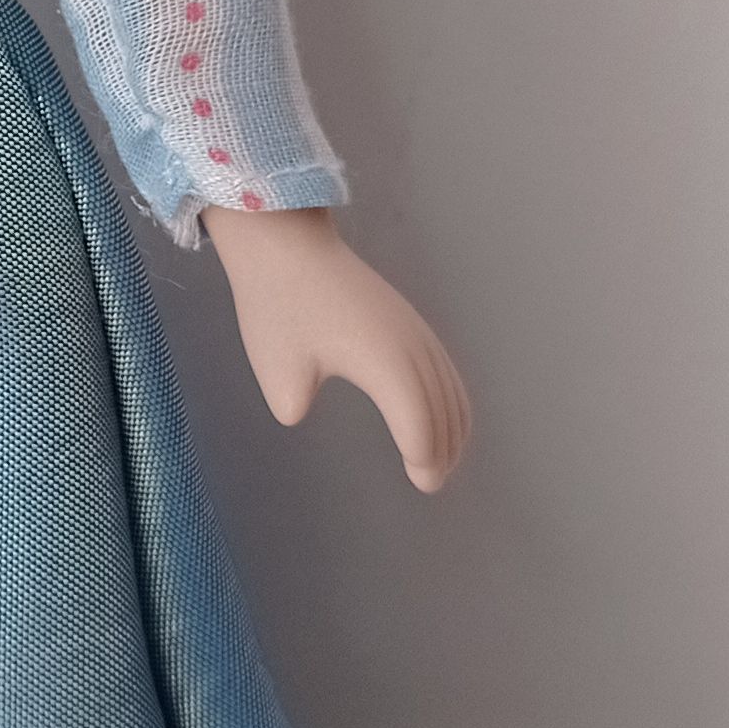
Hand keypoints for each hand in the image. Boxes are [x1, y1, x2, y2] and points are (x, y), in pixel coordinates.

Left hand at [201, 206, 472, 491]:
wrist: (285, 245)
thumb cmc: (277, 306)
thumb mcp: (277, 367)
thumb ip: (294, 403)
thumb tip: (300, 409)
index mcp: (382, 360)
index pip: (417, 420)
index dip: (424, 455)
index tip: (421, 482)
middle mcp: (409, 345)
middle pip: (442, 406)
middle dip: (442, 448)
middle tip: (429, 482)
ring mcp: (412, 329)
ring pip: (449, 385)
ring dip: (452, 424)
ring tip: (438, 460)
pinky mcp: (406, 320)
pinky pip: (443, 367)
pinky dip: (450, 397)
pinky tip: (438, 415)